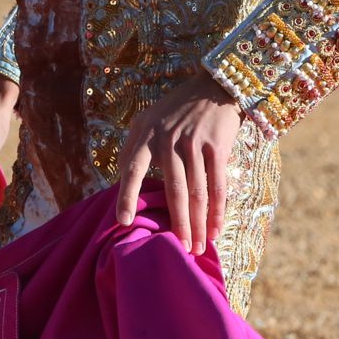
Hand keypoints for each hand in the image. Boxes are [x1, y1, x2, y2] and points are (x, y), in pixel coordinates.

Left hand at [112, 70, 240, 253]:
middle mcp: (169, 140)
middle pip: (173, 190)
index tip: (123, 222)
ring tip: (198, 248)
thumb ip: (133, 150)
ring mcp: (195, 144)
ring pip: (197, 193)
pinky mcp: (217, 148)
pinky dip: (217, 211)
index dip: (126, 196)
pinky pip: (217, 186)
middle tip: (178, 250)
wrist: (213, 88)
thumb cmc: (175, 111)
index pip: (132, 169)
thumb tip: (120, 184)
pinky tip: (215, 229)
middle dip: (177, 224)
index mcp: (146, 135)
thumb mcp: (146, 121)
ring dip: (198, 224)